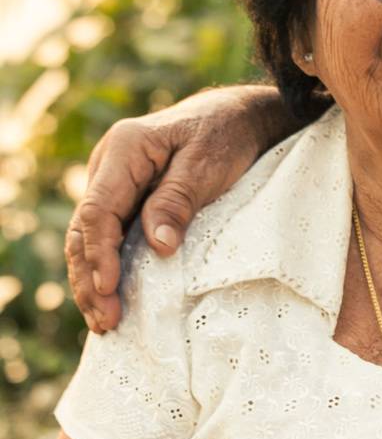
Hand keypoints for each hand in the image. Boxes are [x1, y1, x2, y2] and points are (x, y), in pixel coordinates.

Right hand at [66, 85, 290, 331]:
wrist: (240, 116)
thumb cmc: (227, 134)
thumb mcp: (209, 163)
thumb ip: (178, 200)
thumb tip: (159, 246)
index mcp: (125, 149)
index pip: (99, 210)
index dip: (101, 253)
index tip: (109, 288)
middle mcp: (109, 165)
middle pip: (85, 229)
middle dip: (91, 277)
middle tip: (105, 321)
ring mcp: (115, 182)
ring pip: (90, 237)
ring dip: (93, 279)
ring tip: (103, 322)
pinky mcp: (127, 198)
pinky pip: (109, 235)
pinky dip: (107, 267)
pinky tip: (111, 299)